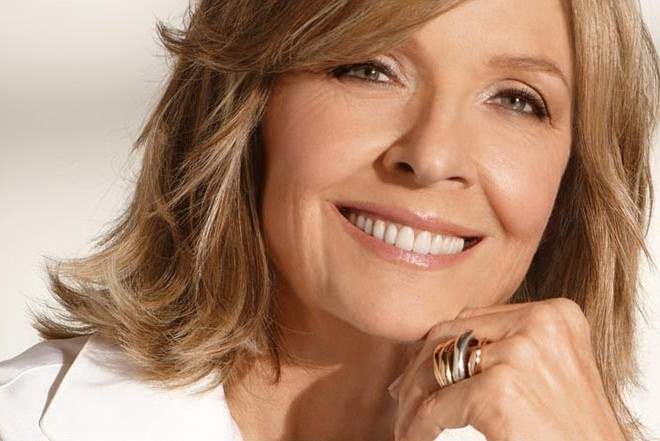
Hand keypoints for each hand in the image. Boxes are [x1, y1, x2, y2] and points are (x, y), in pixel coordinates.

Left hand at [388, 298, 625, 440]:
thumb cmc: (574, 431)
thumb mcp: (550, 370)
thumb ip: (506, 347)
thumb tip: (436, 346)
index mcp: (555, 314)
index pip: (474, 318)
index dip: (441, 345)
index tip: (420, 370)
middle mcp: (539, 323)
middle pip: (450, 335)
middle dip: (420, 367)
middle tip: (402, 395)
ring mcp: (519, 353)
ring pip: (436, 367)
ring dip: (413, 399)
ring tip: (406, 423)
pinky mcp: (499, 391)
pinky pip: (436, 407)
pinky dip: (419, 427)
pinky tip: (416, 438)